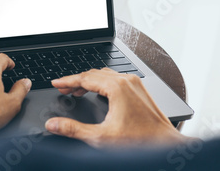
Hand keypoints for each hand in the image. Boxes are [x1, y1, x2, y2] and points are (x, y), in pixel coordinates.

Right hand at [45, 68, 185, 146]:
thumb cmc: (140, 141)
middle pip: (94, 74)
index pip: (85, 78)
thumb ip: (73, 129)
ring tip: (76, 90)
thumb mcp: (101, 137)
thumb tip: (54, 124)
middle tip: (63, 88)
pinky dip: (101, 83)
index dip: (67, 81)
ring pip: (105, 75)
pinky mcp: (139, 89)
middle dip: (76, 81)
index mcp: (117, 87)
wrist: (165, 146)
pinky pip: (115, 79)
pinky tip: (96, 91)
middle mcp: (126, 81)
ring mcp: (134, 84)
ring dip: (88, 81)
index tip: (56, 83)